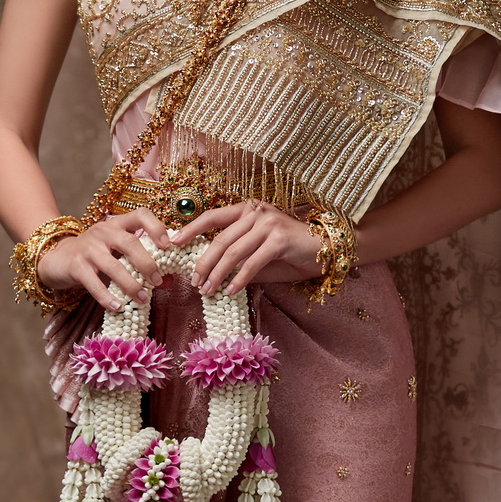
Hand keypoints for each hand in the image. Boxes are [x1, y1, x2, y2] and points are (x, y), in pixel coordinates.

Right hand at [38, 210, 164, 312]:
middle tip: (158, 281)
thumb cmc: (95, 256)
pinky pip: (94, 283)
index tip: (168, 245)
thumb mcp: (117, 255)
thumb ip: (141, 264)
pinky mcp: (76, 266)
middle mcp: (103, 232)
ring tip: (143, 299)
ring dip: (131, 284)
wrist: (57, 259)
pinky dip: (107, 297)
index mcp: (117, 224)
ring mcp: (88, 249)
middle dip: (147, 263)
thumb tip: (170, 281)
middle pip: (130, 242)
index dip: (156, 227)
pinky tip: (118, 307)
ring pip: (113, 266)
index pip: (140, 214)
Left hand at [167, 201, 321, 295]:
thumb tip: (211, 273)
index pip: (212, 216)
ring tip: (208, 290)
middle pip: (220, 239)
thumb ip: (238, 258)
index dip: (191, 229)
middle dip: (204, 263)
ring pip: (233, 252)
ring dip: (217, 274)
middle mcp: (256, 212)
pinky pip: (252, 263)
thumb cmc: (292, 253)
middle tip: (195, 281)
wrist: (326, 250)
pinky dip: (239, 279)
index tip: (173, 242)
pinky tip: (230, 291)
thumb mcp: (260, 253)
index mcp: (248, 210)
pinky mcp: (279, 239)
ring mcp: (268, 224)